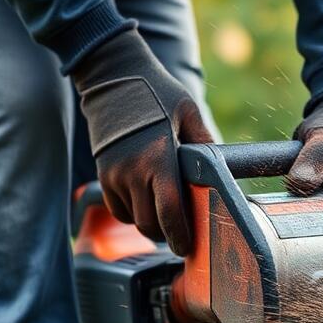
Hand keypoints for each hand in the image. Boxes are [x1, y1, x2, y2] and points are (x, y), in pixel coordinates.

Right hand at [72, 30, 212, 254]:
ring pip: (132, 219)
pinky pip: (118, 208)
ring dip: (150, 222)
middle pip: (149, 224)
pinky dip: (132, 212)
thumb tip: (221, 171)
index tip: (188, 247)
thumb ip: (205, 144)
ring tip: (166, 215)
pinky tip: (146, 202)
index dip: (180, 236)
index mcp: (157, 158)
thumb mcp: (188, 113)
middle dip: (166, 234)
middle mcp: (131, 171)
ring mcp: (112, 174)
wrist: (112, 75)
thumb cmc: (156, 91)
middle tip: (182, 233)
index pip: (170, 211)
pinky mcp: (101, 173)